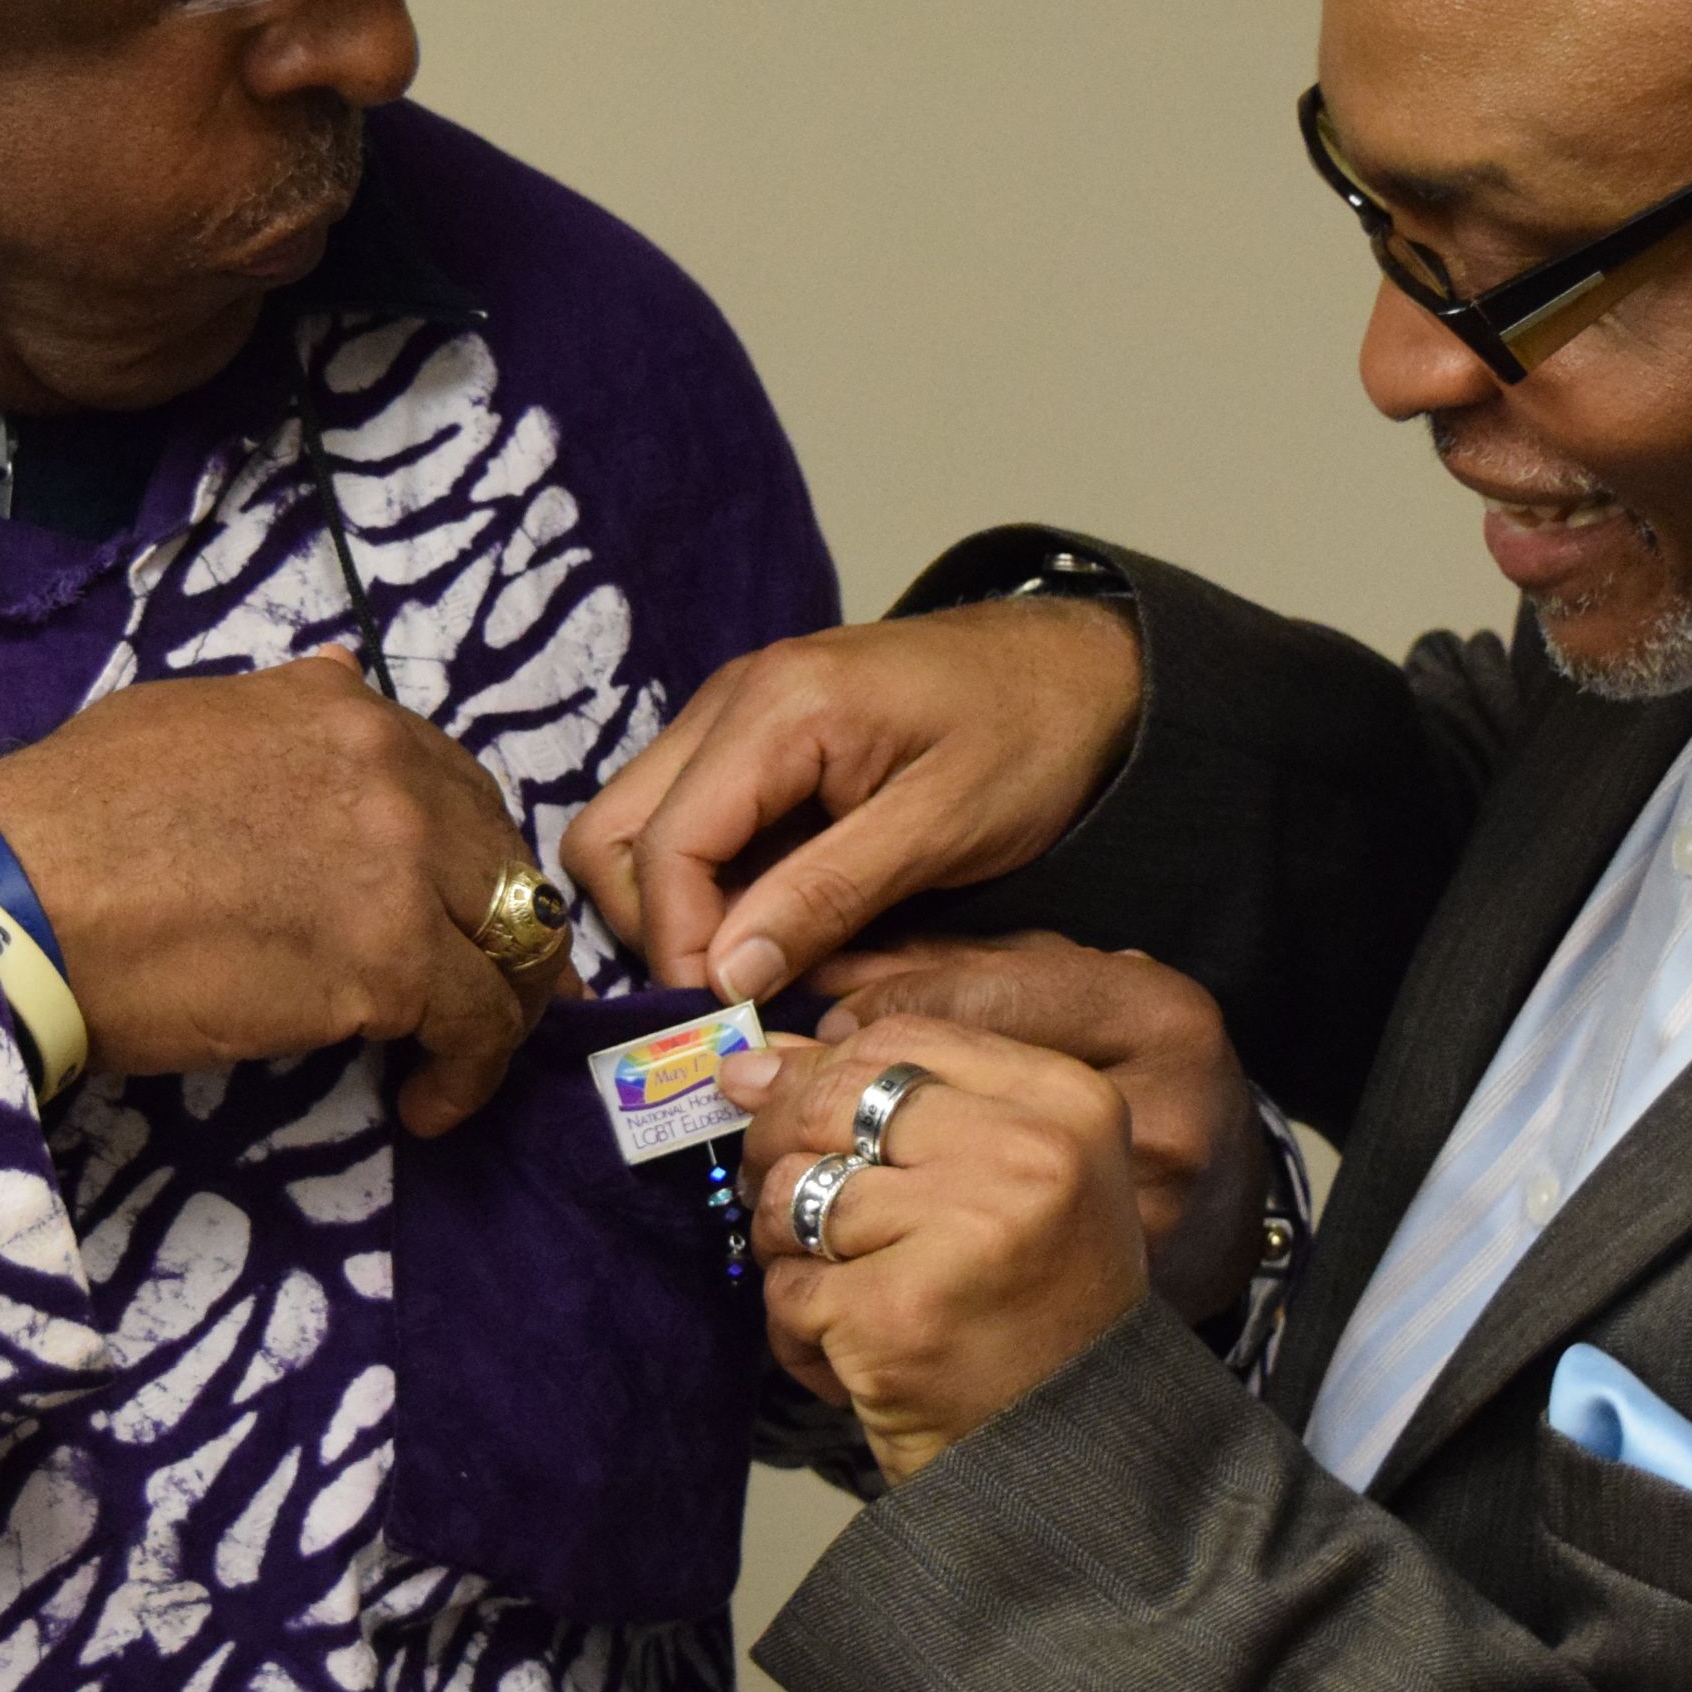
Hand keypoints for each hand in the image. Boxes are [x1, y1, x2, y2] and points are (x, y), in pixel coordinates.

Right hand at [0, 651, 558, 1135]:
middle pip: (500, 860)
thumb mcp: (180, 720)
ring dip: (501, 1006)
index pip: (452, 784)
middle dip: (499, 930)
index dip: (459, 858)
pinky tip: (429, 1106)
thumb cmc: (63, 820)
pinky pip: (478, 1023)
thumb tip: (322, 697)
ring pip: (515, 941)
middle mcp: (391, 769)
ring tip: (460, 1060)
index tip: (447, 911)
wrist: (19, 895)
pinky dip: (471, 1072)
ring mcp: (401, 862)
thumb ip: (273, 720)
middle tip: (475, 993)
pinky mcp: (392, 957)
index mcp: (339, 709)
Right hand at [563, 596, 1139, 1004]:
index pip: (662, 847)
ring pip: (635, 828)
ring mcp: (732, 714)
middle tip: (729, 999)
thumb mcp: (941, 829)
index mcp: (776, 707)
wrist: (1081, 667)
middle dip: (651, 928)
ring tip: (751, 971)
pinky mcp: (751, 739)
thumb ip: (826, 898)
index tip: (728, 1024)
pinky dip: (705, 884)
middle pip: (611, 834)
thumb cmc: (1029, 738)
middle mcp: (729, 699)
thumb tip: (726, 978)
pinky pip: (685, 819)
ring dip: (672, 908)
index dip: (679, 950)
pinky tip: (769, 929)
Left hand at [712, 1018, 1154, 1484]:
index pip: (901, 1040)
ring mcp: (967, 1232)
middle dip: (779, 1144)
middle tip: (786, 1200)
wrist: (1073, 1455)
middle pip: (837, 1098)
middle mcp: (1028, 1155)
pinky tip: (849, 1352)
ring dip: (787, 1245)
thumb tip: (752, 1058)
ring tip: (838, 1287)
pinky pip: (788, 1287)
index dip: (825, 1070)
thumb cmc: (1031, 1310)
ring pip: (795, 1190)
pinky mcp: (901, 1313)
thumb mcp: (1005, 1179)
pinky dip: (797, 1327)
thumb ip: (897, 1105)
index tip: (796, 1109)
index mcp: (1066, 1103)